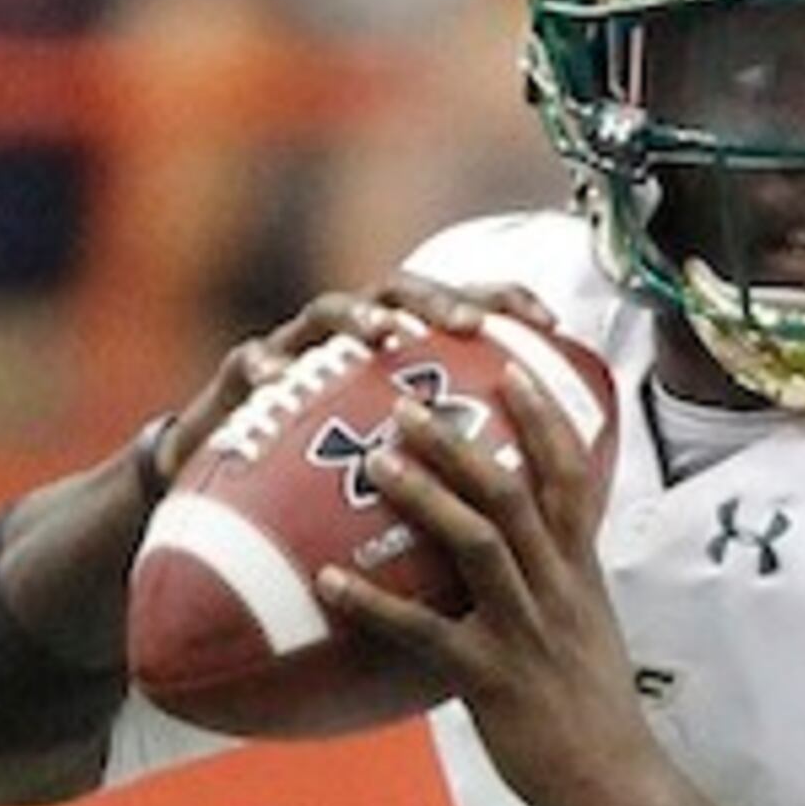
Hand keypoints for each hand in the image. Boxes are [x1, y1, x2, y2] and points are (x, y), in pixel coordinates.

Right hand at [167, 276, 559, 485]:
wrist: (243, 511)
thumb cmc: (342, 492)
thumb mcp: (414, 481)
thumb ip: (472, 471)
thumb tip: (562, 491)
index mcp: (403, 357)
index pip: (461, 312)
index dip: (506, 305)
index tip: (548, 323)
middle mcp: (354, 343)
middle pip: (402, 294)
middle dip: (439, 300)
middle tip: (469, 325)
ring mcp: (298, 352)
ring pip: (329, 311)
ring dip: (361, 316)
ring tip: (387, 334)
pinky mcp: (242, 381)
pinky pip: (249, 361)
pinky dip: (263, 365)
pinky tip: (275, 376)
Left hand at [312, 356, 667, 805]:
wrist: (617, 781)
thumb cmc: (591, 704)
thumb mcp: (587, 625)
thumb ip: (553, 578)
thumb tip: (515, 543)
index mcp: (581, 571)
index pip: (572, 477)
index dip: (543, 420)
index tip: (510, 369)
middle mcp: (558, 588)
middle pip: (515, 495)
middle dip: (461, 444)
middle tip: (406, 404)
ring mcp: (526, 630)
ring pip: (480, 546)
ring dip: (426, 499)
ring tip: (376, 464)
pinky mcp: (491, 679)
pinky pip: (427, 634)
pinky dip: (375, 605)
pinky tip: (328, 583)